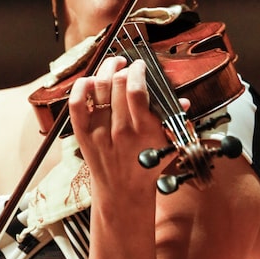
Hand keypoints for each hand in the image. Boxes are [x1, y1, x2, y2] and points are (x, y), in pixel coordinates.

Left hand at [68, 56, 167, 198]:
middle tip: (127, 64)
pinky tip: (90, 80)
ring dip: (105, 69)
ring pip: (98, 88)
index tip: (141, 66)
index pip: (137, 91)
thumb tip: (182, 101)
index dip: (138, 71)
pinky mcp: (83, 135)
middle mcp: (121, 130)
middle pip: (118, 85)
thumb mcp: (167, 146)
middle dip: (123, 67)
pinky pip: (77, 104)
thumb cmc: (146, 168)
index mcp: (144, 131)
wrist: (123, 194)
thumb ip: (175, 122)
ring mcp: (99, 132)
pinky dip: (81, 87)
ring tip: (112, 65)